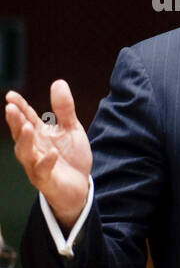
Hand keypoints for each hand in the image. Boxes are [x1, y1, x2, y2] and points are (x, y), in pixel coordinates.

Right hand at [5, 81, 92, 229]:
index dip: (19, 107)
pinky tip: (52, 153)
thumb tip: (58, 82)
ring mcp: (36, 165)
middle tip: (11, 108)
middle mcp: (33, 148)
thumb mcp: (71, 129)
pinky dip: (46, 162)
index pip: (26, 118)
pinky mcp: (46, 180)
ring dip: (25, 140)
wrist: (79, 186)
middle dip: (16, 122)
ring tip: (28, 127)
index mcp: (38, 134)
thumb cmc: (70, 156)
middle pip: (21, 134)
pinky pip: (42, 171)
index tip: (11, 95)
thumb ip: (64, 109)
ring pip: (25, 153)